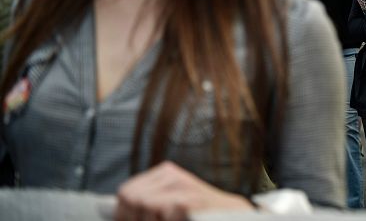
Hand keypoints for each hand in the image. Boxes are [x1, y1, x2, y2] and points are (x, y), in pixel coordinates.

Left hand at [115, 161, 253, 220]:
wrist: (230, 216)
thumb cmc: (195, 216)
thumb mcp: (168, 207)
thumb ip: (144, 207)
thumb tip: (108, 210)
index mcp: (164, 174)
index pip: (126, 192)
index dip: (123, 215)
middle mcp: (172, 175)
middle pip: (132, 198)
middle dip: (134, 219)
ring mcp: (183, 185)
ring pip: (145, 206)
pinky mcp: (190, 199)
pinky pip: (165, 213)